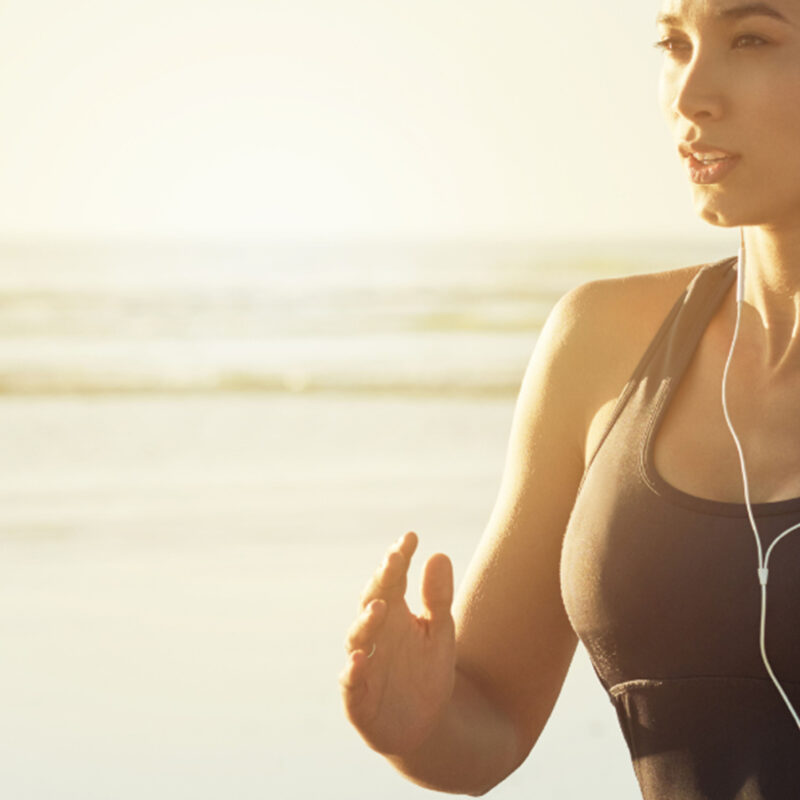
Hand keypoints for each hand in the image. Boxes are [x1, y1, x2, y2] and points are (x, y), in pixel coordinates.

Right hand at [339, 532, 455, 755]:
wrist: (425, 724)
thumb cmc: (427, 670)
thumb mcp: (440, 632)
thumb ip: (438, 597)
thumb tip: (439, 554)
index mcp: (394, 613)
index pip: (393, 579)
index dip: (399, 558)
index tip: (411, 537)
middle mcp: (374, 634)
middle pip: (372, 601)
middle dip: (380, 582)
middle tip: (394, 561)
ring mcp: (364, 664)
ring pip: (358, 638)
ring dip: (367, 622)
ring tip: (381, 606)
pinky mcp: (358, 698)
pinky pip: (351, 681)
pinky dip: (352, 670)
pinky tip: (359, 658)